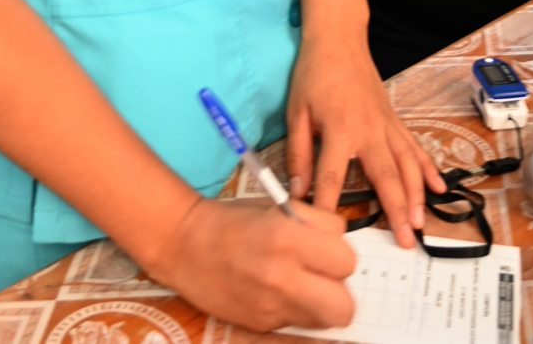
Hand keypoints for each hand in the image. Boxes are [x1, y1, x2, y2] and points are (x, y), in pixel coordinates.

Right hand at [142, 196, 355, 331]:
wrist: (185, 245)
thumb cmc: (236, 221)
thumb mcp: (283, 208)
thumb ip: (321, 226)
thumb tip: (344, 247)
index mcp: (289, 241)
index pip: (348, 263)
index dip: (340, 254)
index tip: (326, 249)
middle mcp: (281, 279)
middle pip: (344, 308)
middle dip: (341, 291)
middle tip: (326, 276)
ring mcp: (269, 308)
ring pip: (323, 321)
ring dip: (322, 304)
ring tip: (304, 284)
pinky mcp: (258, 324)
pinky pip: (296, 323)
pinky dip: (296, 310)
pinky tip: (278, 292)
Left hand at [286, 35, 442, 248]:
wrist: (339, 41)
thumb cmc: (314, 75)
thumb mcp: (296, 113)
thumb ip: (299, 154)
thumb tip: (296, 191)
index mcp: (340, 130)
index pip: (332, 178)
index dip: (328, 208)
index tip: (327, 236)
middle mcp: (370, 131)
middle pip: (386, 178)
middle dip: (396, 212)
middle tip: (404, 241)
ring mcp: (387, 126)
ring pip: (408, 166)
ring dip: (416, 196)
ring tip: (420, 223)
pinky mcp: (394, 121)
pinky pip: (415, 148)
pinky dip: (428, 169)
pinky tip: (438, 188)